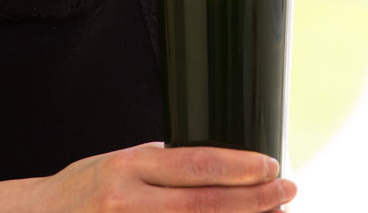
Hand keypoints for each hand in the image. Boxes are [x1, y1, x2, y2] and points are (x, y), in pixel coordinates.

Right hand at [29, 142, 296, 211]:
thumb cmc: (78, 193)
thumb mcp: (115, 164)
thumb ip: (157, 167)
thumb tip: (213, 168)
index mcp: (127, 167)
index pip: (196, 164)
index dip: (239, 167)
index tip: (271, 166)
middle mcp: (126, 202)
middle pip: (205, 204)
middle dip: (254, 201)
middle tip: (288, 190)